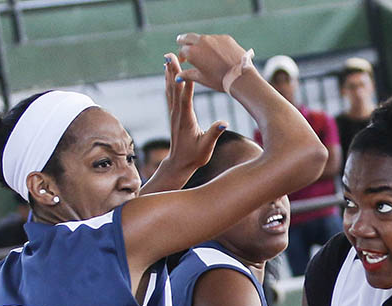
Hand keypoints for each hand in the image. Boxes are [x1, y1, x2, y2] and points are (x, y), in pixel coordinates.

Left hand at [162, 53, 226, 174]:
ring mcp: (173, 114)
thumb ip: (214, 134)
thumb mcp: (206, 148)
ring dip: (169, 73)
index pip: (186, 98)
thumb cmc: (194, 157)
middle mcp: (177, 114)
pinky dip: (169, 82)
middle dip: (173, 71)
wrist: (179, 164)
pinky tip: (168, 74)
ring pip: (171, 89)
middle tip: (170, 55)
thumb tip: (224, 123)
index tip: (186, 68)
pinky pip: (170, 94)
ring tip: (167, 58)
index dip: (186, 83)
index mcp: (186, 120)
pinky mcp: (173, 114)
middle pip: (175, 89)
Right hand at [175, 33, 248, 91]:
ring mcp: (214, 38)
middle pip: (188, 37)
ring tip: (204, 52)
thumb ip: (187, 75)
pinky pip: (216, 40)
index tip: (184, 60)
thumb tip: (177, 77)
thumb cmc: (219, 80)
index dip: (182, 56)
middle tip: (181, 41)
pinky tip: (218, 54)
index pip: (182, 50)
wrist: (239, 75)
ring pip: (203, 38)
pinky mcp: (225, 38)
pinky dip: (215, 45)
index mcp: (192, 52)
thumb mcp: (201, 79)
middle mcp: (201, 41)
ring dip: (201, 44)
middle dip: (184, 40)